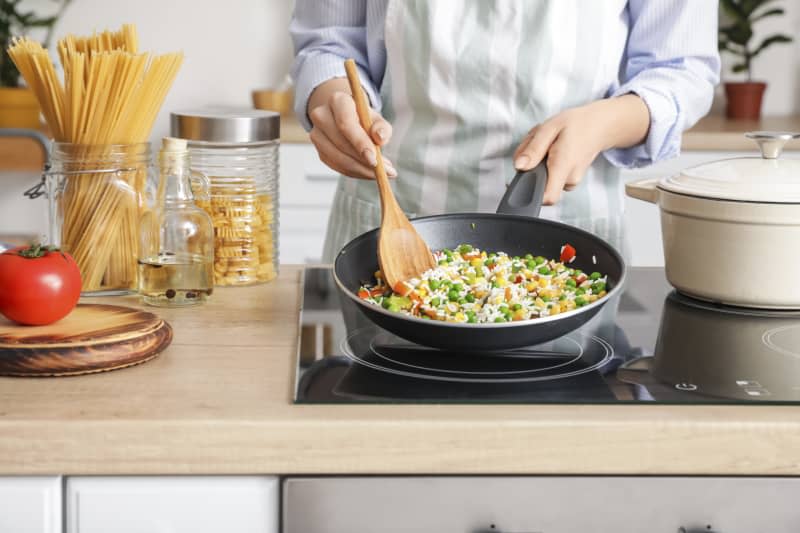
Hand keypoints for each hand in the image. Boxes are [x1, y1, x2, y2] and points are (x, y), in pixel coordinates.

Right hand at [307, 78, 396, 179]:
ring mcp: (317, 134)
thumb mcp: (376, 118)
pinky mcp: (319, 151)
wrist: (345, 117)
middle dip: (363, 161)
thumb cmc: (363, 117)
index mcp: (337, 101)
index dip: (360, 143)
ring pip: (338, 158)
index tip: (374, 159)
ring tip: (380, 173)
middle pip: (341, 143)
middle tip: (384, 171)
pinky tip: (367, 171)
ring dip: (361, 170)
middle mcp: (321, 116)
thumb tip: (380, 138)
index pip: (345, 123)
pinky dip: (354, 172)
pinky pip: (337, 167)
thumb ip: (382, 127)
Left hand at [513, 94, 648, 204]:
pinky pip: (550, 179)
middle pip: (538, 185)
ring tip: (547, 145)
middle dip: (530, 167)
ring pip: (543, 181)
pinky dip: (545, 166)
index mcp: (563, 166)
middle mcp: (569, 179)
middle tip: (537, 146)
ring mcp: (570, 183)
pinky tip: (552, 152)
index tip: (524, 177)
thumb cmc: (576, 125)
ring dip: (537, 164)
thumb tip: (519, 167)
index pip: (547, 197)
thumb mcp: (550, 128)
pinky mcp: (569, 182)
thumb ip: (533, 149)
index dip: (530, 193)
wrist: (599, 126)